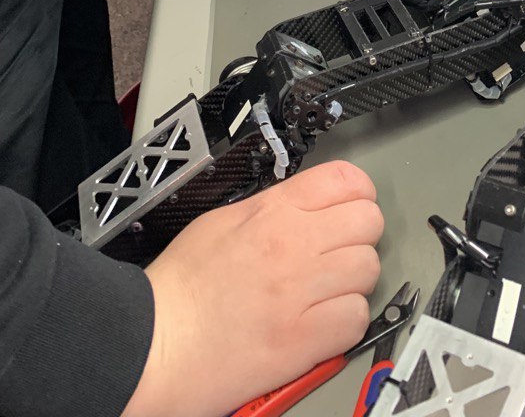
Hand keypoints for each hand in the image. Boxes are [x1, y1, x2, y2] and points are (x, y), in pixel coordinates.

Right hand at [122, 161, 383, 416]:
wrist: (155, 344)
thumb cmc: (181, 288)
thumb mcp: (224, 221)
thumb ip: (274, 209)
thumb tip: (307, 207)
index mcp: (273, 211)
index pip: (347, 180)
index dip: (357, 194)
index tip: (350, 208)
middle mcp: (294, 244)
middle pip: (369, 222)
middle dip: (359, 236)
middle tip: (340, 251)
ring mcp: (302, 292)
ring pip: (369, 269)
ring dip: (354, 281)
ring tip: (328, 291)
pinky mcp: (304, 338)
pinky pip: (357, 318)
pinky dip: (346, 322)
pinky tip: (322, 322)